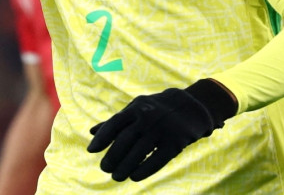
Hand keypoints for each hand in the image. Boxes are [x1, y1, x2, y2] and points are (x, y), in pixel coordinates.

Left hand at [87, 80, 235, 181]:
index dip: (102, 138)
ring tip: (116, 176)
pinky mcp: (176, 141)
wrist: (192, 105)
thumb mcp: (136, 109)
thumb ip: (115, 121)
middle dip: (112, 156)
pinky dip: (144, 170)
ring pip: (139, 152)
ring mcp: (162, 129)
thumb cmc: (157, 109)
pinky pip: (158, 159)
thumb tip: (91, 132)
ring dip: (125, 167)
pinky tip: (134, 177)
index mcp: (136, 108)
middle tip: (105, 169)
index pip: (114, 123)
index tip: (91, 151)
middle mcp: (148, 117)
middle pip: (125, 140)